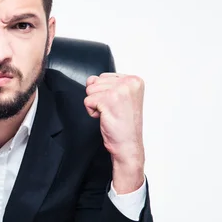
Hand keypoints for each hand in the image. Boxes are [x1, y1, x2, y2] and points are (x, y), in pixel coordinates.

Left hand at [84, 73, 144, 192]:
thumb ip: (106, 84)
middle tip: (113, 110)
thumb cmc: (124, 124)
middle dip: (99, 98)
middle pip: (95, 82)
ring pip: (90, 90)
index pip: (104, 76)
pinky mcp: (108, 100)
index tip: (117, 104)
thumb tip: (90, 79)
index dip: (104, 93)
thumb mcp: (119, 97)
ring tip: (109, 113)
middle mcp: (129, 83)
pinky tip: (105, 117)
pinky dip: (92, 112)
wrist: (127, 144)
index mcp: (134, 80)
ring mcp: (119, 91)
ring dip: (95, 104)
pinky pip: (87, 101)